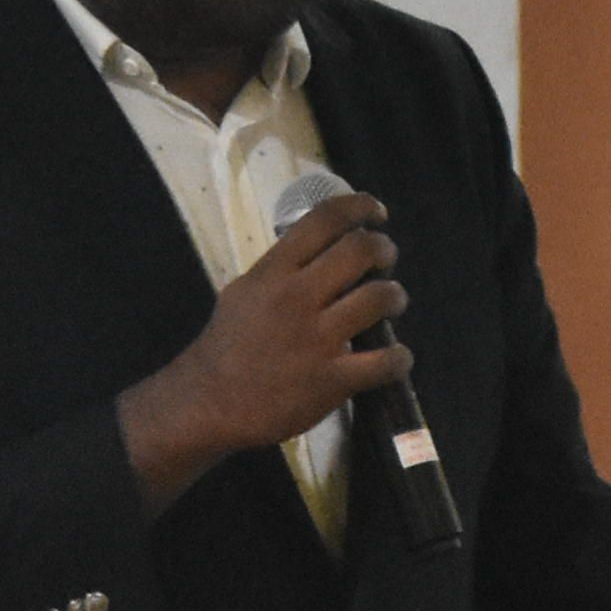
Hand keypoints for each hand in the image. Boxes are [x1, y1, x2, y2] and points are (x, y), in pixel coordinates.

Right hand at [118, 191, 408, 504]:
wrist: (210, 403)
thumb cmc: (227, 346)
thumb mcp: (243, 292)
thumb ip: (280, 269)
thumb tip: (318, 250)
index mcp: (274, 272)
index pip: (324, 219)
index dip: (360, 207)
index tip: (376, 214)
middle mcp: (297, 298)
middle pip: (360, 250)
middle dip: (384, 249)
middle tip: (386, 260)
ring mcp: (317, 339)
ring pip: (379, 298)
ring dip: (395, 296)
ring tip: (392, 303)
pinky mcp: (331, 379)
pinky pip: (385, 361)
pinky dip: (400, 357)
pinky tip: (396, 357)